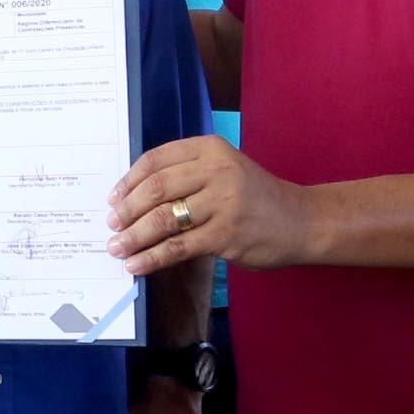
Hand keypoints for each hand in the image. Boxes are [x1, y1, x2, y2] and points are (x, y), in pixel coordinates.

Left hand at [107, 135, 314, 274]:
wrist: (303, 221)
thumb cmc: (254, 197)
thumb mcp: (223, 170)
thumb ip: (185, 175)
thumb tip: (131, 198)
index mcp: (210, 148)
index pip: (156, 160)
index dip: (128, 182)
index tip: (112, 199)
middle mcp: (217, 169)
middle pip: (155, 189)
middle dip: (126, 211)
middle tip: (111, 226)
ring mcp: (223, 202)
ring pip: (163, 219)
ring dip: (133, 237)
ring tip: (117, 248)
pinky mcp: (226, 234)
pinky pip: (178, 247)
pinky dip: (152, 258)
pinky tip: (137, 265)